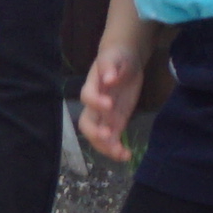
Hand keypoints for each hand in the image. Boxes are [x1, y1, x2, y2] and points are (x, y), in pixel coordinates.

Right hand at [78, 48, 141, 163]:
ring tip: (121, 154)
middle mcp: (94, 104)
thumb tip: (109, 79)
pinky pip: (112, 139)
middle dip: (95, 132)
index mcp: (93, 86)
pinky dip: (116, 149)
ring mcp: (104, 115)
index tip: (109, 105)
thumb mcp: (116, 57)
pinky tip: (126, 155)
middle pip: (86, 122)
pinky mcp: (116, 121)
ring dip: (106, 147)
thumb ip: (111, 67)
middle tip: (107, 136)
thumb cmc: (118, 56)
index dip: (95, 102)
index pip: (87, 96)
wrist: (125, 61)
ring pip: (96, 136)